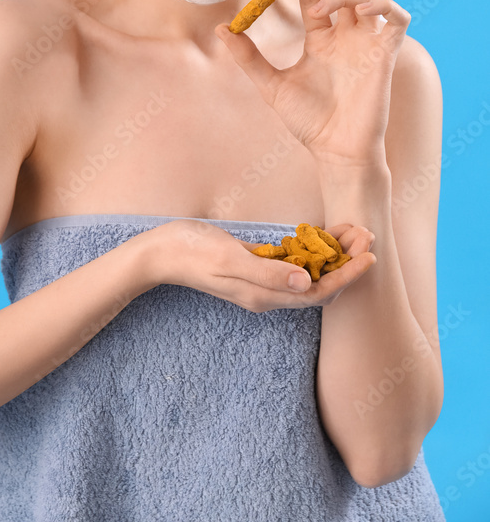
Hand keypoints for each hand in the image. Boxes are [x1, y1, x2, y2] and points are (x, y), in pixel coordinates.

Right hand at [145, 219, 376, 311]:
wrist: (158, 253)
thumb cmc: (190, 251)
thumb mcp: (228, 258)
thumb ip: (266, 272)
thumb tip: (305, 282)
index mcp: (263, 296)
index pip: (318, 292)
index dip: (347, 275)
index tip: (369, 253)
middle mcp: (267, 294)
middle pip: (319, 285)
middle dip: (347, 263)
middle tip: (366, 234)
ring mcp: (260, 282)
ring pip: (308, 275)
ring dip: (333, 255)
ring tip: (353, 231)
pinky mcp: (254, 268)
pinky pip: (291, 265)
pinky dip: (311, 251)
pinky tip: (320, 235)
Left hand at [215, 0, 410, 167]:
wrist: (335, 152)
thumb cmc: (308, 122)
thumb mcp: (271, 85)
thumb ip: (249, 57)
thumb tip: (220, 28)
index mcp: (321, 38)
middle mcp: (346, 35)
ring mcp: (367, 43)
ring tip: (318, 9)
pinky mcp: (386, 55)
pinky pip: (398, 19)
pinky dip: (384, 6)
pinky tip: (361, 11)